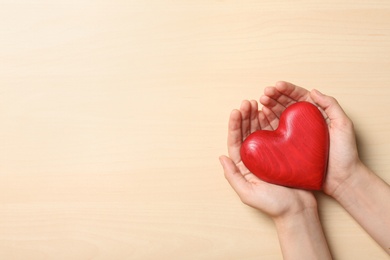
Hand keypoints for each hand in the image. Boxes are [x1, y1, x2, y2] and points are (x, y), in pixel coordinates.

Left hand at [219, 99, 315, 218]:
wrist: (298, 211)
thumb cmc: (273, 205)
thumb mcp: (248, 194)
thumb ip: (233, 176)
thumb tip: (221, 157)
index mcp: (244, 166)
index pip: (235, 141)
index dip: (234, 125)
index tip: (236, 110)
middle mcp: (254, 158)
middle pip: (246, 133)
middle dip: (245, 116)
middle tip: (247, 102)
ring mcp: (268, 155)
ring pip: (259, 131)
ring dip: (256, 117)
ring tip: (257, 103)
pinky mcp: (281, 152)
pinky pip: (274, 134)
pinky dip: (272, 122)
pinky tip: (271, 112)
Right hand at [260, 81, 360, 197]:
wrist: (341, 179)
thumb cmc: (345, 154)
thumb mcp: (344, 125)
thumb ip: (331, 105)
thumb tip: (313, 90)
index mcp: (316, 113)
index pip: (300, 96)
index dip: (287, 90)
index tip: (277, 86)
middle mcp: (304, 122)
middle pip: (286, 104)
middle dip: (274, 96)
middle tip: (265, 93)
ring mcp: (295, 134)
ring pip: (279, 115)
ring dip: (269, 107)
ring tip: (260, 102)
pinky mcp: (288, 146)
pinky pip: (275, 131)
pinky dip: (266, 122)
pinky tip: (260, 117)